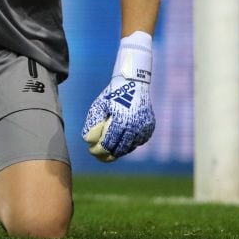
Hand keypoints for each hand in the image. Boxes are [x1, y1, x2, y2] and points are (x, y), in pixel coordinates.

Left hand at [81, 31, 154, 161]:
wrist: (134, 83)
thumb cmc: (113, 95)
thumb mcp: (99, 105)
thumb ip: (92, 123)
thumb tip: (87, 141)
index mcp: (121, 120)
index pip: (109, 143)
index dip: (100, 151)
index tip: (93, 152)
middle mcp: (135, 125)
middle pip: (121, 148)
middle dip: (109, 154)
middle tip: (101, 156)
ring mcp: (144, 127)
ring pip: (131, 147)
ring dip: (120, 149)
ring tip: (111, 150)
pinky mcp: (150, 127)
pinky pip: (139, 141)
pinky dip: (131, 143)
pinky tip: (123, 141)